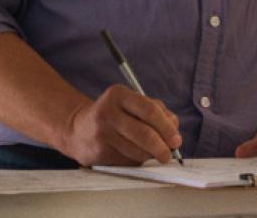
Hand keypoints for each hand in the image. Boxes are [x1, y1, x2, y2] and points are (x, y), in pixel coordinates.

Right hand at [57, 84, 181, 166]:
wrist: (79, 130)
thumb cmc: (115, 115)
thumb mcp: (133, 104)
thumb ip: (157, 112)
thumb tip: (174, 132)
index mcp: (119, 95)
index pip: (150, 110)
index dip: (167, 128)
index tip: (176, 140)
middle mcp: (107, 112)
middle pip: (144, 134)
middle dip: (162, 147)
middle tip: (169, 154)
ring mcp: (101, 133)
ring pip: (137, 151)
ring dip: (150, 156)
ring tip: (153, 154)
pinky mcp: (98, 152)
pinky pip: (126, 161)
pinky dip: (137, 161)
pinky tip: (135, 154)